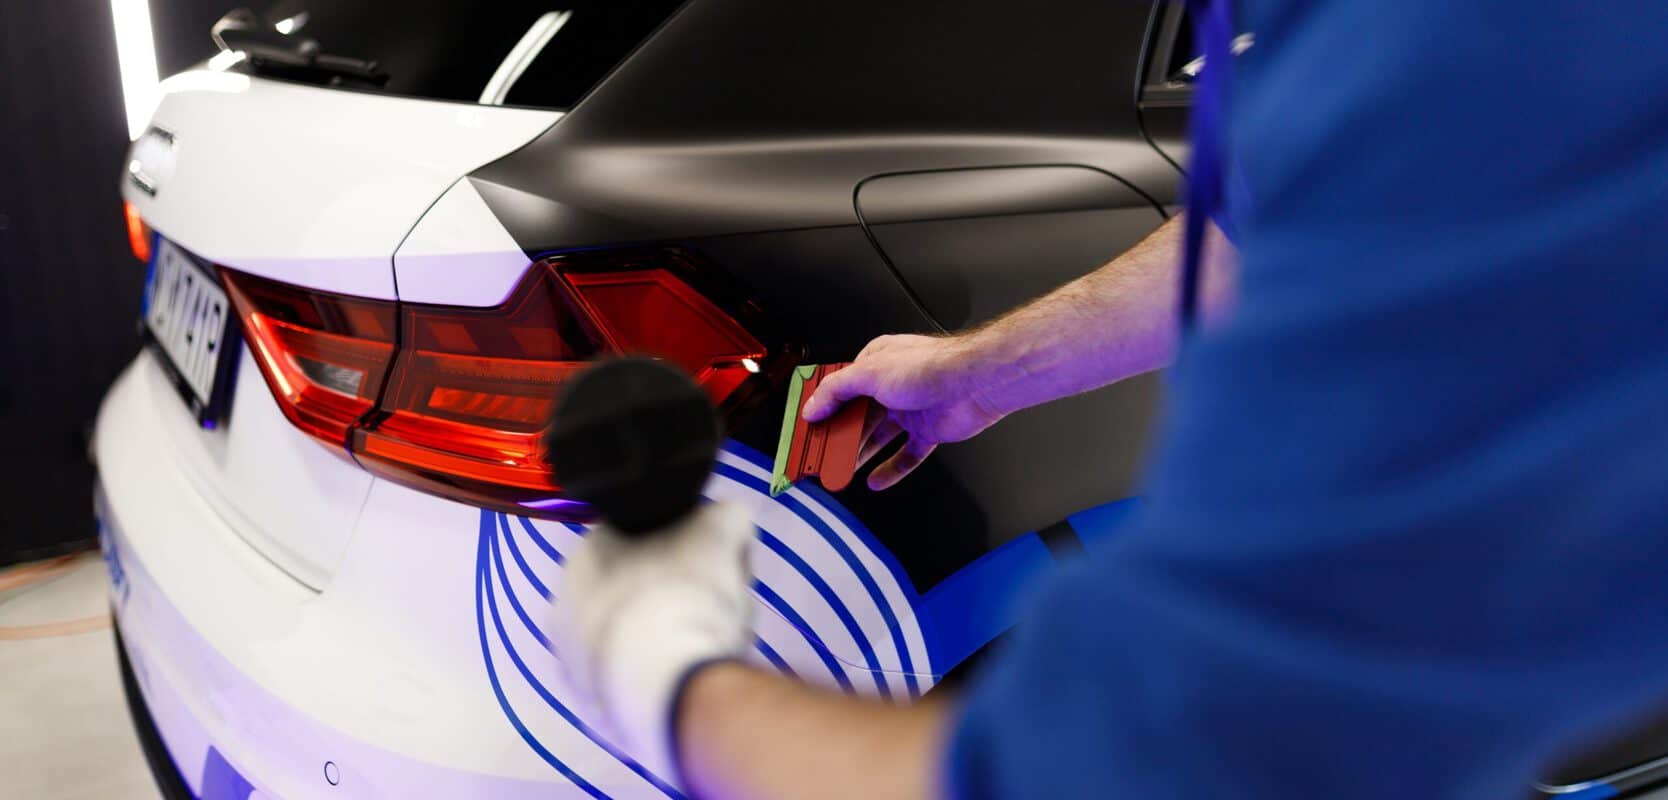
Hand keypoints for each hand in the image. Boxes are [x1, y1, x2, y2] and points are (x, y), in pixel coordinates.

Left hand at [550, 503, 756, 780]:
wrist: (671, 684)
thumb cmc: (688, 595)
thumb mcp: (722, 529)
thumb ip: (724, 514)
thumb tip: (726, 517)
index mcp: (587, 553)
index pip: (642, 540)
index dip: (685, 549)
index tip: (714, 567)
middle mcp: (566, 603)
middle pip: (637, 590)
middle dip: (674, 595)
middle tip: (711, 609)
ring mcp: (573, 659)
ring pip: (634, 637)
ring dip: (664, 637)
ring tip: (701, 648)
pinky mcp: (590, 705)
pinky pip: (630, 679)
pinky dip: (654, 676)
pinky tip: (682, 678)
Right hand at [801, 334, 1004, 489]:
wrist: (975, 384)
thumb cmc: (931, 367)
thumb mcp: (869, 372)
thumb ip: (837, 390)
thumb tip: (813, 406)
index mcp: (875, 363)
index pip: (839, 388)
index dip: (822, 408)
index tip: (807, 427)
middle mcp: (891, 386)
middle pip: (857, 416)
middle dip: (838, 437)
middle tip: (820, 455)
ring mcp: (910, 410)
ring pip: (877, 437)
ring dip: (859, 454)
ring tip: (840, 471)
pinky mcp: (927, 431)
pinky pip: (905, 455)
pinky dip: (891, 469)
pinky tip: (876, 480)